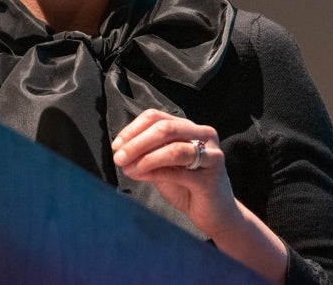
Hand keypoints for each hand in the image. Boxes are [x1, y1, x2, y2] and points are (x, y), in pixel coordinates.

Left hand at [111, 108, 237, 237]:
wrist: (216, 215)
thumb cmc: (188, 189)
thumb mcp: (163, 168)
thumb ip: (147, 157)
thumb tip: (121, 153)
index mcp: (189, 128)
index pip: (157, 117)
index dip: (133, 129)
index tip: (116, 145)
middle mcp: (203, 135)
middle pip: (165, 128)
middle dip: (137, 142)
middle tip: (119, 157)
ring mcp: (211, 154)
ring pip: (174, 148)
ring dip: (145, 157)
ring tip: (128, 168)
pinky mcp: (211, 177)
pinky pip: (179, 172)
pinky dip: (155, 173)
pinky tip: (140, 176)